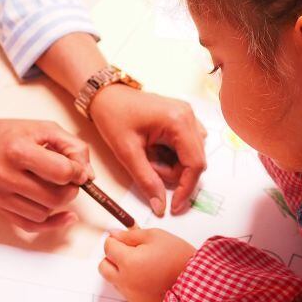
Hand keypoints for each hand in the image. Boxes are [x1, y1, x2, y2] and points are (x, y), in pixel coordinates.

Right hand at [0, 103, 92, 231]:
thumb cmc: (11, 133)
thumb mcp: (45, 128)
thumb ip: (73, 146)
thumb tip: (88, 175)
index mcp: (18, 150)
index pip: (61, 172)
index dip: (78, 172)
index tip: (79, 170)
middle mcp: (6, 175)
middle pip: (55, 197)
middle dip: (71, 189)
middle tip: (70, 179)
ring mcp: (0, 194)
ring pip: (45, 212)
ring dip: (58, 203)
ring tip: (55, 186)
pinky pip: (31, 226)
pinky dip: (51, 223)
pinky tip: (64, 215)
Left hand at [89, 85, 205, 215]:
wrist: (106, 95)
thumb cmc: (113, 116)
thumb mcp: (127, 152)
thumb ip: (146, 180)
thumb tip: (161, 206)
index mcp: (179, 121)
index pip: (195, 164)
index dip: (186, 189)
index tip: (173, 206)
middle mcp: (189, 116)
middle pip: (195, 161)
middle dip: (173, 174)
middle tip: (148, 168)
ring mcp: (187, 115)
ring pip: (191, 155)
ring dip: (172, 165)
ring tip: (148, 156)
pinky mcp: (182, 118)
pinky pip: (186, 146)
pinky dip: (173, 156)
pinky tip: (155, 150)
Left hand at [99, 228, 195, 301]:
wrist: (195, 281)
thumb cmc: (177, 256)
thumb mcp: (155, 235)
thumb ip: (130, 235)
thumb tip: (115, 235)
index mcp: (128, 261)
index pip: (108, 247)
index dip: (115, 240)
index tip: (124, 239)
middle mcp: (125, 281)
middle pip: (103, 267)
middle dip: (112, 257)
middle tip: (129, 252)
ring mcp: (131, 295)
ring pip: (114, 280)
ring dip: (121, 271)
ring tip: (143, 266)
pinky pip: (127, 292)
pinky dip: (132, 284)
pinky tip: (148, 279)